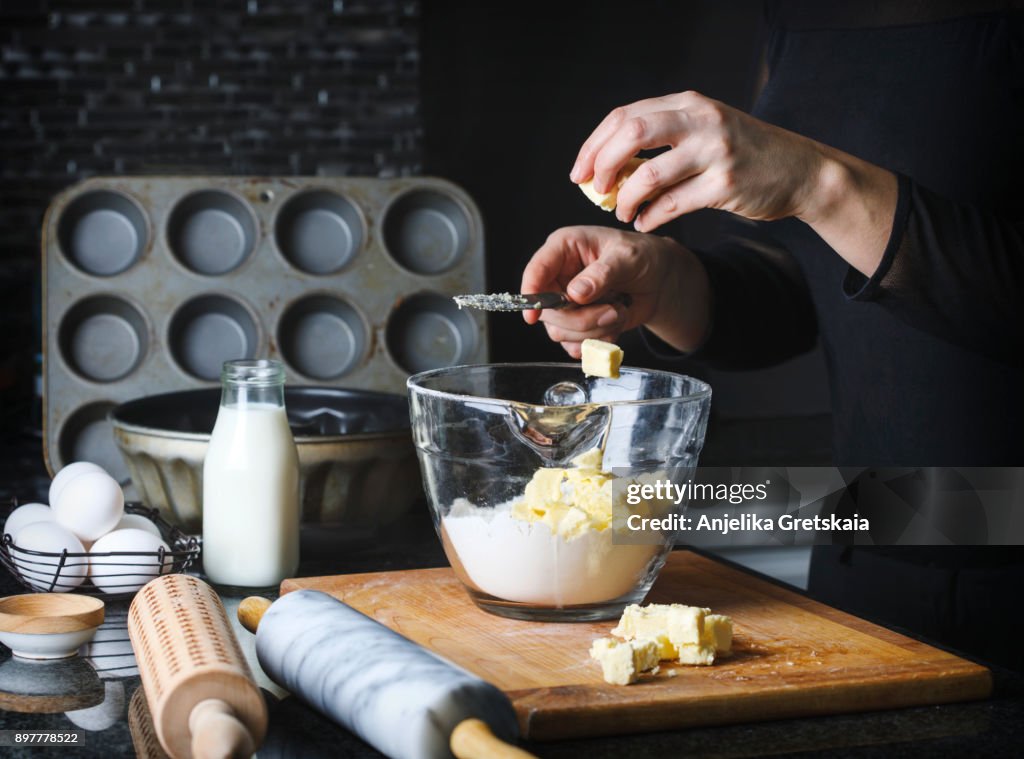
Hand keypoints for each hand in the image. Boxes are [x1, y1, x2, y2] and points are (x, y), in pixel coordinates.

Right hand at [520, 226, 709, 357]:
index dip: (531, 294)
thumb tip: (575, 293)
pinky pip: (574, 345)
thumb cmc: (643, 257)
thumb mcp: (628, 257)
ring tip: (618, 312)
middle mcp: (559, 276)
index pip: (537, 271)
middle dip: (582, 319)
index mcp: (564, 249)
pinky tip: (613, 326)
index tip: (534, 315)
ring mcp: (565, 303)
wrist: (659, 281)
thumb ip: (602, 273)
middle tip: (612, 311)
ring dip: (594, 331)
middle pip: (549, 311)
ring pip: (561, 331)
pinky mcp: (576, 324)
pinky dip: (596, 343)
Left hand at [569, 90, 896, 276]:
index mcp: (688, 103)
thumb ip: (663, 138)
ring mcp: (715, 151)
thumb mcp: (705, 129)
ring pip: (649, 175)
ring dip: (626, 199)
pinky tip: (646, 223)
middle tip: (594, 190)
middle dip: (602, 165)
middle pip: (631, 134)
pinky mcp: (725, 184)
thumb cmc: (745, 154)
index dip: (593, 146)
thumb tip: (608, 167)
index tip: (579, 172)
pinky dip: (652, 217)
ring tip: (623, 212)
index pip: (624, 116)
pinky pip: (673, 205)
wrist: (801, 171)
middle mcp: (701, 120)